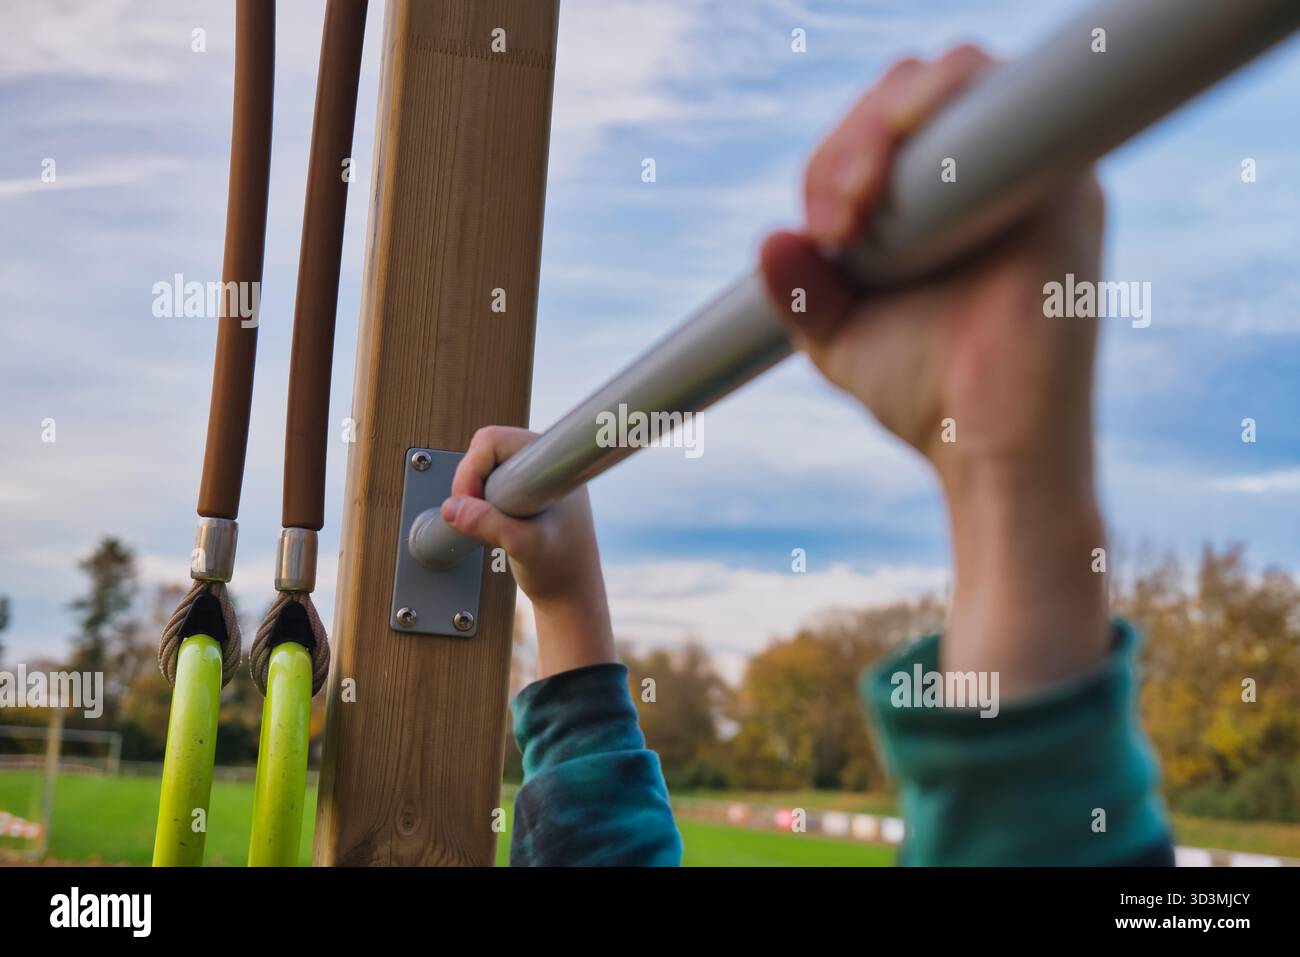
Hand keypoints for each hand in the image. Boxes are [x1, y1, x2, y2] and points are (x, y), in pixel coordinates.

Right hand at [442, 426, 614, 678]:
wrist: (570, 595)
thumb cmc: (560, 569)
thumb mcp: (522, 546)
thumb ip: (488, 524)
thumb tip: (453, 508)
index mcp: (552, 465)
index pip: (495, 441)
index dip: (474, 469)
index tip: (474, 502)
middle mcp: (545, 464)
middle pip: (486, 450)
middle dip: (472, 484)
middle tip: (477, 516)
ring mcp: (535, 478)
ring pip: (485, 468)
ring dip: (477, 496)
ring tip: (492, 525)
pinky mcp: (525, 494)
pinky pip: (490, 484)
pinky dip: (482, 503)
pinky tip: (496, 525)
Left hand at [760, 46, 1110, 695]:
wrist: (987, 450)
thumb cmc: (927, 398)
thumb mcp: (839, 337)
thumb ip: (803, 289)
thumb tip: (770, 241)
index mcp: (940, 206)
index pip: (883, 131)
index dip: (838, 156)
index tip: (820, 228)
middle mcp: (990, 179)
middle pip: (912, 93)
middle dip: (852, 141)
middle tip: (834, 222)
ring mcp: (1032, 174)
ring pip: (954, 81)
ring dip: (884, 124)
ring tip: (854, 207)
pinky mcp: (1066, 185)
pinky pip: (1009, 100)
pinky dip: (946, 102)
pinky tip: (897, 156)